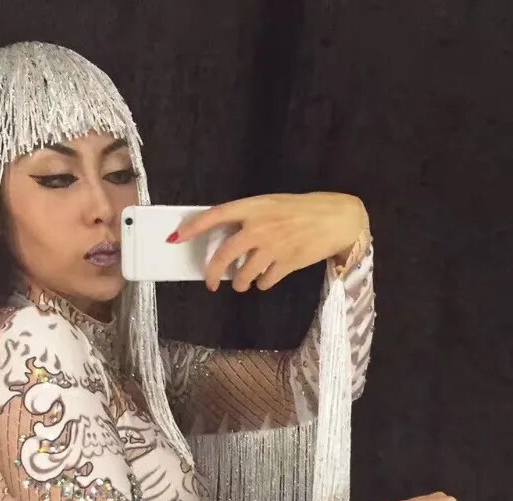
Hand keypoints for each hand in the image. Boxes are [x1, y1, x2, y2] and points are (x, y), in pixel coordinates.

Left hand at [169, 192, 368, 292]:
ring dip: (240, 283)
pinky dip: (262, 284)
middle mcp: (260, 226)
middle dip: (213, 273)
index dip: (193, 227)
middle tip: (210, 283)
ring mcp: (273, 246)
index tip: (176, 238)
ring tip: (242, 283)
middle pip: (225, 255)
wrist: (336, 218)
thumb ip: (248, 219)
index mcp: (253, 207)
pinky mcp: (287, 263)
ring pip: (244, 275)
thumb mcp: (271, 204)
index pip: (216, 215)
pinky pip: (265, 282)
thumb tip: (223, 239)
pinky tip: (265, 279)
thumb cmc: (300, 209)